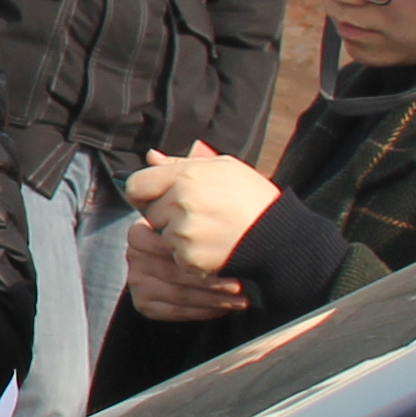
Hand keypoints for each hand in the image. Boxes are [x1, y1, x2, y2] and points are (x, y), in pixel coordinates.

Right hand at [121, 210, 247, 325]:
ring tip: (240, 299)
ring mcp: (137, 282)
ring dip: (213, 300)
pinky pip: (175, 311)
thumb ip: (186, 210)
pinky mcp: (143, 303)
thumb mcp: (188, 212)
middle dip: (214, 282)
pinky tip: (222, 309)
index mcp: (140, 233)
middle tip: (242, 285)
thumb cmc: (197, 232)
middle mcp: (134, 257)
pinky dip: (202, 311)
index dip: (203, 256)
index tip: (233, 260)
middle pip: (177, 273)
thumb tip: (214, 214)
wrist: (179, 254)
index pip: (171, 247)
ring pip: (180, 294)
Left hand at [126, 145, 282, 277]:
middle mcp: (180, 204)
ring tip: (210, 229)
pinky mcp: (188, 259)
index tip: (157, 195)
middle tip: (198, 213)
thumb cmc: (253, 198)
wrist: (278, 237)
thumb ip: (181, 163)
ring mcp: (183, 233)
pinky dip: (189, 254)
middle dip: (166, 214)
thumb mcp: (223, 167)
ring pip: (163, 236)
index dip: (145, 191)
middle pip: (151, 212)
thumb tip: (151, 157)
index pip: (137, 185)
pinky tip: (213, 245)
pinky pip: (176, 256)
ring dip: (178, 235)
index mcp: (186, 176)